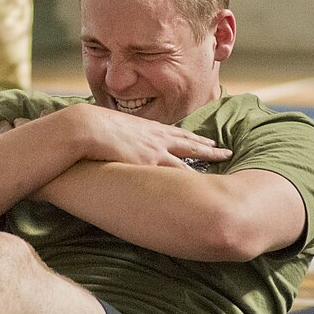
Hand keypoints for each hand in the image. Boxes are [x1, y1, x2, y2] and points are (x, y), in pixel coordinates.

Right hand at [78, 105, 232, 167]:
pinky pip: (174, 173)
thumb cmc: (93, 128)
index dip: (192, 138)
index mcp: (147, 129)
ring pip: (187, 158)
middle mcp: (155, 138)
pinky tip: (201, 186)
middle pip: (189, 142)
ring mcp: (154, 150)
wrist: (87, 127)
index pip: (176, 134)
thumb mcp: (112, 128)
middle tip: (225, 151)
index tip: (206, 139)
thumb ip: (121, 136)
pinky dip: (189, 179)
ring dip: (206, 159)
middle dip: (208, 147)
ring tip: (223, 162)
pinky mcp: (148, 162)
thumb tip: (117, 143)